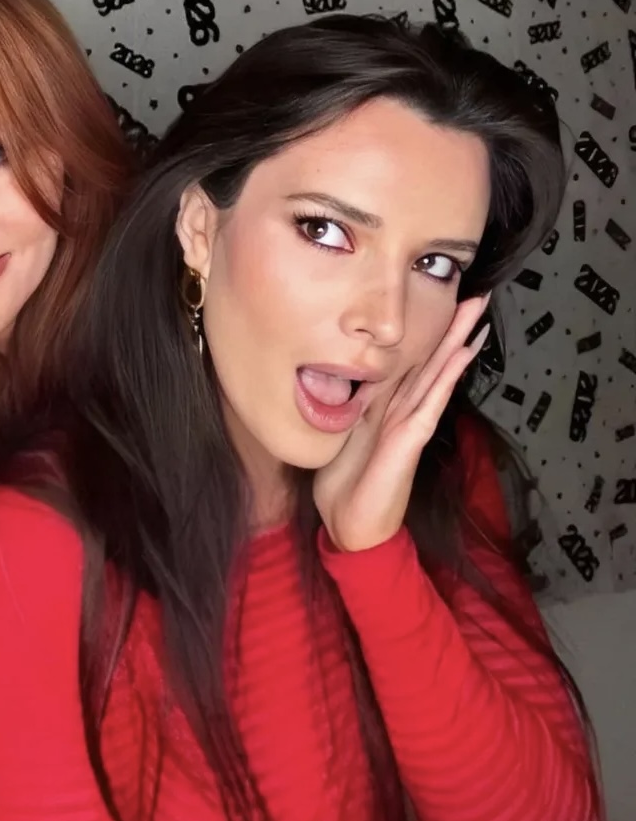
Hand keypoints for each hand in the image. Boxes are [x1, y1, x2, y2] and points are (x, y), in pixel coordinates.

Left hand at [313, 295, 489, 552]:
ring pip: (439, 373)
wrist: (350, 526)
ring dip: (458, 341)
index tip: (445, 303)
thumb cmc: (345, 484)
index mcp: (388, 407)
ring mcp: (412, 424)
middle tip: (477, 295)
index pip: (412, 363)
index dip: (429, 334)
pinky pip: (432, 400)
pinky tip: (463, 353)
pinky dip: (448, 376)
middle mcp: (405, 411)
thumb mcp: (342, 432)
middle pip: (433, 361)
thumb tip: (342, 380)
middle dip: (454, 328)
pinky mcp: (411, 439)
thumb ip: (351, 406)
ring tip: (478, 313)